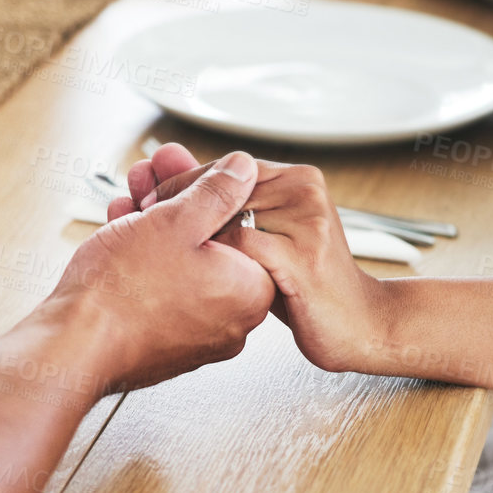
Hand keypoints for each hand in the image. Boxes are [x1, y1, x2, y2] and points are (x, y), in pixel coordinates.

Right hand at [45, 150, 274, 391]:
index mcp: (251, 290)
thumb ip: (217, 192)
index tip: (187, 170)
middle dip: (176, 202)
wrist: (75, 344)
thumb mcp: (176, 221)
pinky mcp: (165, 339)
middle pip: (211, 241)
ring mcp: (198, 333)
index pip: (246, 224)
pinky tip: (124, 229)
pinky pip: (164, 287)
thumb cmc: (124, 293)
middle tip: (154, 178)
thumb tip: (242, 171)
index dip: (211, 188)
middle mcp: (233, 319)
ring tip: (131, 199)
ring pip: (183, 262)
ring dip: (156, 224)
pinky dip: (146, 258)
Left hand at [133, 148, 386, 374]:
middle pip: (220, 187)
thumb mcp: (263, 239)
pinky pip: (239, 249)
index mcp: (295, 177)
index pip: (223, 167)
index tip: (142, 192)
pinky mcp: (302, 259)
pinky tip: (178, 269)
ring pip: (224, 215)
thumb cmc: (304, 284)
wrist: (359, 325)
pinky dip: (206, 258)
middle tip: (133, 207)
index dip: (178, 181)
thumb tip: (171, 172)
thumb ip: (226, 208)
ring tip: (144, 234)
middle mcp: (303, 189)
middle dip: (172, 198)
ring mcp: (306, 222)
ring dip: (180, 227)